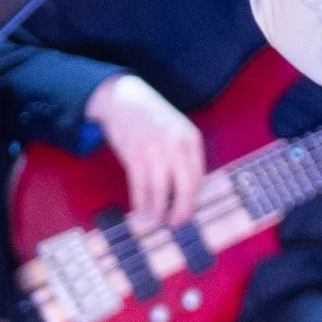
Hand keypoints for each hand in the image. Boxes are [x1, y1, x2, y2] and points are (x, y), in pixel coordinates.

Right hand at [88, 73, 205, 230]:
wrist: (123, 97)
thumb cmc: (152, 118)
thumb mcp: (176, 130)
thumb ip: (183, 155)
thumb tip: (186, 191)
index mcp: (191, 138)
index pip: (199, 176)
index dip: (193, 199)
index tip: (188, 212)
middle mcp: (176, 144)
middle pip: (185, 186)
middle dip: (181, 210)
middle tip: (175, 224)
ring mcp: (154, 149)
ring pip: (160, 190)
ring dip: (157, 211)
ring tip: (154, 222)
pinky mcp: (133, 154)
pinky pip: (140, 186)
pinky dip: (140, 202)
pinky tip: (140, 211)